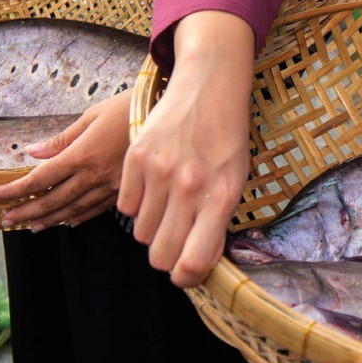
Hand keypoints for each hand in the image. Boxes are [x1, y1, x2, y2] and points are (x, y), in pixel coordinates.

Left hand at [0, 94, 132, 229]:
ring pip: (73, 209)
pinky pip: (97, 209)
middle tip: (6, 219)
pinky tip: (68, 222)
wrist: (163, 113)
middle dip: (26, 211)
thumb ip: (61, 139)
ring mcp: (110, 186)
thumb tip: (33, 152)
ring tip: (31, 227)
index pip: (40, 179)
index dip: (16, 190)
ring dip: (49, 219)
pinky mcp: (124, 190)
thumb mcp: (90, 116)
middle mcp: (93, 175)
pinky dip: (80, 217)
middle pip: (52, 200)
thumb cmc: (125, 108)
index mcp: (81, 155)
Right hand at [118, 14, 254, 286]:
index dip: (186, 277)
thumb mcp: (236, 181)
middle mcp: (190, 188)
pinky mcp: (137, 157)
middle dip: (167, 254)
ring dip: (153, 225)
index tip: (185, 271)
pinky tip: (154, 182)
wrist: (209, 85)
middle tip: (176, 235)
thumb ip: (216, 223)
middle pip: (161, 256)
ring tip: (168, 200)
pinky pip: (126, 206)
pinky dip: (137, 202)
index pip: (192, 264)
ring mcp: (160, 172)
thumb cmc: (227, 137)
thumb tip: (194, 263)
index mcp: (221, 198)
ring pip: (142, 233)